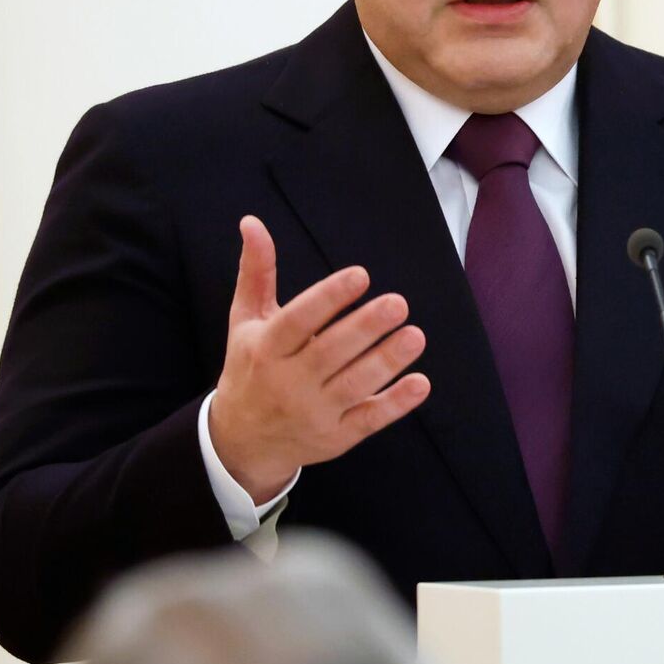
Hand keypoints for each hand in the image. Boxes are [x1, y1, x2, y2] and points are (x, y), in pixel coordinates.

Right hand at [208, 215, 430, 502]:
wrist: (242, 440)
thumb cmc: (250, 367)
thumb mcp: (246, 321)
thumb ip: (256, 273)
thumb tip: (252, 222)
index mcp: (266, 348)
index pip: (298, 320)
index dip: (329, 298)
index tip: (360, 275)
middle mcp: (288, 382)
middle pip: (330, 352)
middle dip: (366, 328)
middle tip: (399, 303)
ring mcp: (314, 413)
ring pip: (354, 386)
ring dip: (387, 361)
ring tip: (415, 335)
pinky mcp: (336, 438)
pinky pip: (368, 420)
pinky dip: (395, 404)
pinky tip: (421, 383)